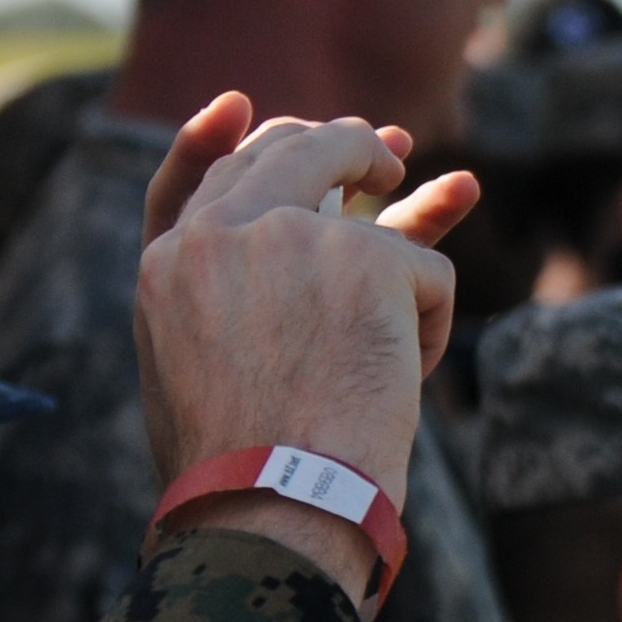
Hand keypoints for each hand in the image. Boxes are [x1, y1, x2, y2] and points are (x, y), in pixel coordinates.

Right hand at [134, 95, 477, 597]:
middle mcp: (218, 236)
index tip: (241, 109)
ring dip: (409, 199)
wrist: (270, 512)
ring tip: (456, 191)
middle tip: (383, 152)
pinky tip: (409, 373)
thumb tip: (293, 285)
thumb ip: (224, 311)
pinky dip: (431, 321)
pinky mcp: (365, 260)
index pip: (190, 182)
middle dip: (338, 143)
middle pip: (283, 152)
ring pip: (358, 171)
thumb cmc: (242, 479)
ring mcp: (289, 236)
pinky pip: (424, 266)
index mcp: (165, 272)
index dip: (213, 141)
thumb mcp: (198, 382)